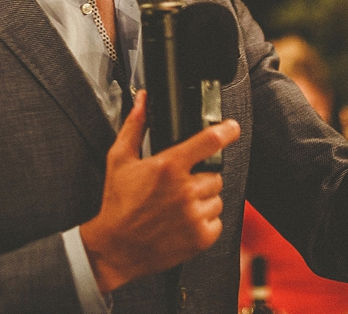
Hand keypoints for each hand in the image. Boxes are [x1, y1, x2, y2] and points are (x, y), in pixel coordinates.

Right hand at [79, 90, 240, 292]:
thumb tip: (143, 100)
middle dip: (201, 178)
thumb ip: (135, 126)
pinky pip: (217, 222)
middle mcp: (185, 190)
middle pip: (215, 174)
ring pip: (217, 198)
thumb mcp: (119, 159)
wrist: (115, 248)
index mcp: (168, 166)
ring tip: (179, 206)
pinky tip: (184, 222)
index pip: (209, 141)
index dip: (226, 131)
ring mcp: (195, 215)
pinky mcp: (201, 238)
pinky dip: (205, 222)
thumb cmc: (117, 204)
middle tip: (180, 186)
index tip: (232, 127)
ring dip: (204, 200)